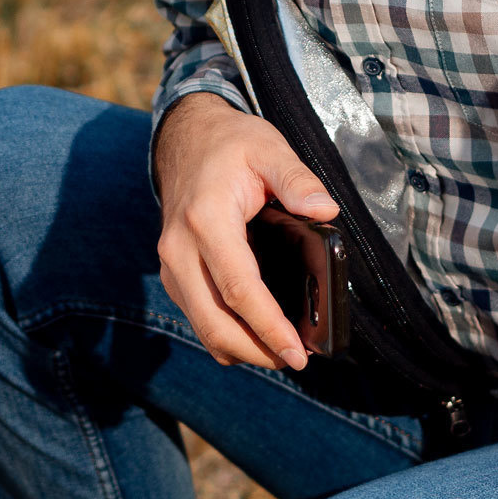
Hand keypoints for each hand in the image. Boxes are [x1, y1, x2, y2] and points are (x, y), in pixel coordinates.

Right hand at [154, 92, 340, 370]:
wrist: (185, 137)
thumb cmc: (230, 144)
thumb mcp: (269, 148)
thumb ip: (298, 179)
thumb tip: (325, 211)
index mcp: (206, 219)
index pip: (238, 288)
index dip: (269, 326)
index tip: (298, 351)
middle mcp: (180, 248)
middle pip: (214, 322)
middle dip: (256, 351)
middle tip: (296, 361)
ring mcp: (172, 263)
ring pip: (203, 326)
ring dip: (240, 348)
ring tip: (281, 352)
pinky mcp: (174, 272)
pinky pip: (197, 316)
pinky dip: (225, 334)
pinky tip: (256, 333)